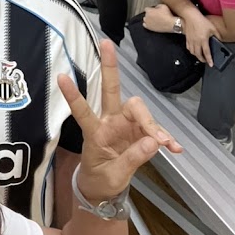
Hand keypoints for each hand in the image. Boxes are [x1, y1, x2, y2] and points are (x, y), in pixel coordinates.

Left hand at [58, 40, 182, 200]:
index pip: (82, 111)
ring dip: (152, 124)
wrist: (104, 190)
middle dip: (109, 67)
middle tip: (106, 43)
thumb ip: (132, 159)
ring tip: (164, 144)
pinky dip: (164, 137)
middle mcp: (109, 122)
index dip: (73, 95)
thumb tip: (153, 142)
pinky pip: (154, 130)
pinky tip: (174, 148)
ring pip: (139, 109)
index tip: (61, 77)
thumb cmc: (100, 179)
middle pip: (111, 91)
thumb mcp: (113, 176)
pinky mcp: (139, 132)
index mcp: (94, 133)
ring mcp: (124, 124)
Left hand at [142, 4, 175, 32]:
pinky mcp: (149, 28)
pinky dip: (147, 24)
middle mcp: (147, 17)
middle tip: (155, 14)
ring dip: (148, 18)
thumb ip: (157, 6)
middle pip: (146, 14)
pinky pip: (145, 25)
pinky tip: (151, 23)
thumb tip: (155, 7)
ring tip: (154, 19)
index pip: (147, 8)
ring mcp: (147, 23)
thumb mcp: (163, 6)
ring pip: (145, 19)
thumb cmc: (167, 15)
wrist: (170, 24)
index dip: (151, 9)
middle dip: (150, 14)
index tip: (154, 10)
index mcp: (149, 11)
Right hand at [183, 11, 216, 65]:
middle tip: (205, 61)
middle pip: (198, 54)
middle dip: (202, 59)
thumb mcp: (212, 28)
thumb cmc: (202, 21)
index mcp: (203, 40)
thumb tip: (219, 40)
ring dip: (196, 56)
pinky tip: (194, 50)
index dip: (209, 60)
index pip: (206, 52)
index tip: (211, 64)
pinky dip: (191, 51)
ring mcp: (190, 41)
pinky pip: (188, 48)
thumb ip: (217, 35)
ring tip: (200, 56)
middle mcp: (196, 42)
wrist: (190, 17)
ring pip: (192, 52)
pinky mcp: (187, 39)